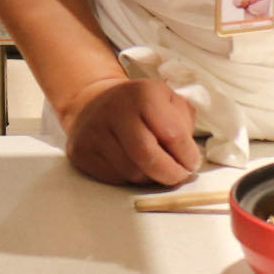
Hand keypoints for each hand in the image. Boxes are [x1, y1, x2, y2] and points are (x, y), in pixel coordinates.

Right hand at [61, 75, 201, 187]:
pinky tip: (134, 166)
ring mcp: (95, 132)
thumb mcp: (168, 101)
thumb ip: (183, 124)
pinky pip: (113, 178)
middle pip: (147, 156)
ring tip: (155, 167)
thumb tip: (188, 158)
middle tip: (178, 177)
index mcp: (143, 94)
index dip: (187, 155)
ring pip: (131, 172)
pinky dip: (130, 179)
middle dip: (169, 174)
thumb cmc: (140, 106)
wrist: (94, 102)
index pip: (172, 134)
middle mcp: (115, 110)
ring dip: (150, 177)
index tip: (192, 164)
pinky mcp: (81, 152)